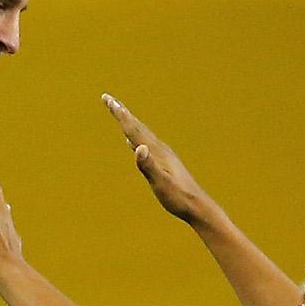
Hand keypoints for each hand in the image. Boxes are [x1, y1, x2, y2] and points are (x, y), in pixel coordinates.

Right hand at [103, 94, 212, 224]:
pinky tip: (135, 144)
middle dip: (122, 113)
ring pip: (142, 135)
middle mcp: (159, 149)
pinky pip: (147, 147)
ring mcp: (163, 156)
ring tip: (121, 116)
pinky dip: (138, 141)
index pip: (133, 128)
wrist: (197, 207)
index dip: (119, 114)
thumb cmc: (178, 198)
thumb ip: (149, 166)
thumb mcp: (161, 183)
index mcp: (156, 151)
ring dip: (130, 124)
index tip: (107, 99)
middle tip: (108, 99)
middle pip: (137, 126)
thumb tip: (138, 148)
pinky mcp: (165, 164)